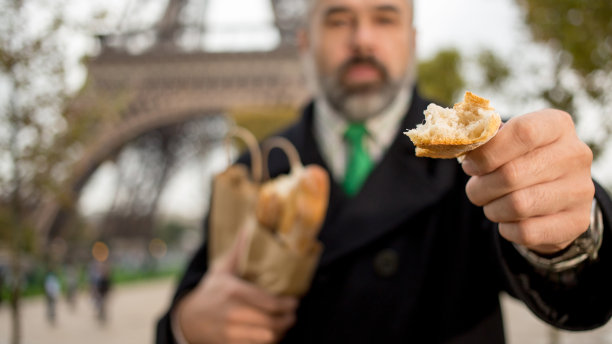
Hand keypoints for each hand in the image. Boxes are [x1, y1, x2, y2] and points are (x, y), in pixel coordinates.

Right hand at [175, 230, 297, 343]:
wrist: (188, 319)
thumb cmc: (211, 292)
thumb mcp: (222, 270)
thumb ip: (238, 252)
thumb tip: (249, 228)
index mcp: (233, 292)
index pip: (269, 303)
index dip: (287, 305)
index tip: (295, 301)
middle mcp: (232, 314)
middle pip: (271, 322)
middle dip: (287, 320)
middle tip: (293, 314)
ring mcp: (230, 333)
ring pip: (266, 338)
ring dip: (280, 332)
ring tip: (285, 324)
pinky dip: (268, 342)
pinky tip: (272, 335)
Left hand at [462, 109, 594, 253]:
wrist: (555, 192)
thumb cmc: (521, 159)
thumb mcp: (508, 140)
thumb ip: (486, 139)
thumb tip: (463, 143)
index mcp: (556, 125)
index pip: (522, 133)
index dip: (487, 152)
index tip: (470, 165)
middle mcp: (575, 155)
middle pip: (512, 174)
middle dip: (481, 186)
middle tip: (475, 189)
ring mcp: (580, 190)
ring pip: (518, 205)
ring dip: (492, 208)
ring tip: (491, 203)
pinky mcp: (577, 222)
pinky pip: (527, 232)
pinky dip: (506, 228)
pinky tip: (508, 219)